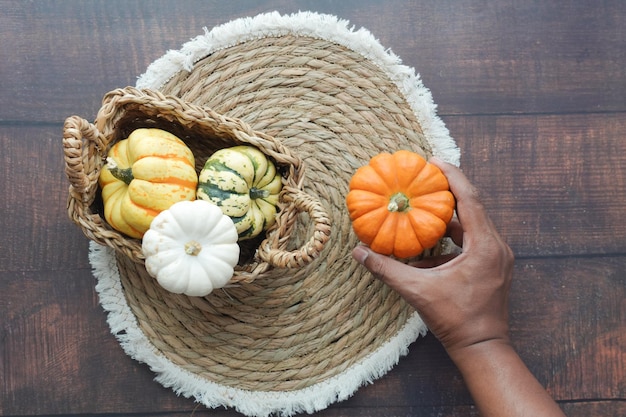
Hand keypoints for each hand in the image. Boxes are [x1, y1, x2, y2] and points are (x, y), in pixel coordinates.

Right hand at [352, 157, 514, 354]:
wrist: (482, 349)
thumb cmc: (456, 320)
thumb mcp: (418, 291)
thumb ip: (387, 270)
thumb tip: (359, 253)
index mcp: (484, 246)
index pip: (470, 199)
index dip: (452, 176)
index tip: (434, 161)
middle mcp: (496, 247)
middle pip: (473, 208)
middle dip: (449, 193)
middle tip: (426, 180)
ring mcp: (498, 258)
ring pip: (473, 227)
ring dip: (449, 220)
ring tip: (423, 211)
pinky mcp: (493, 268)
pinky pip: (473, 244)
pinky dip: (453, 241)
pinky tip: (429, 251)